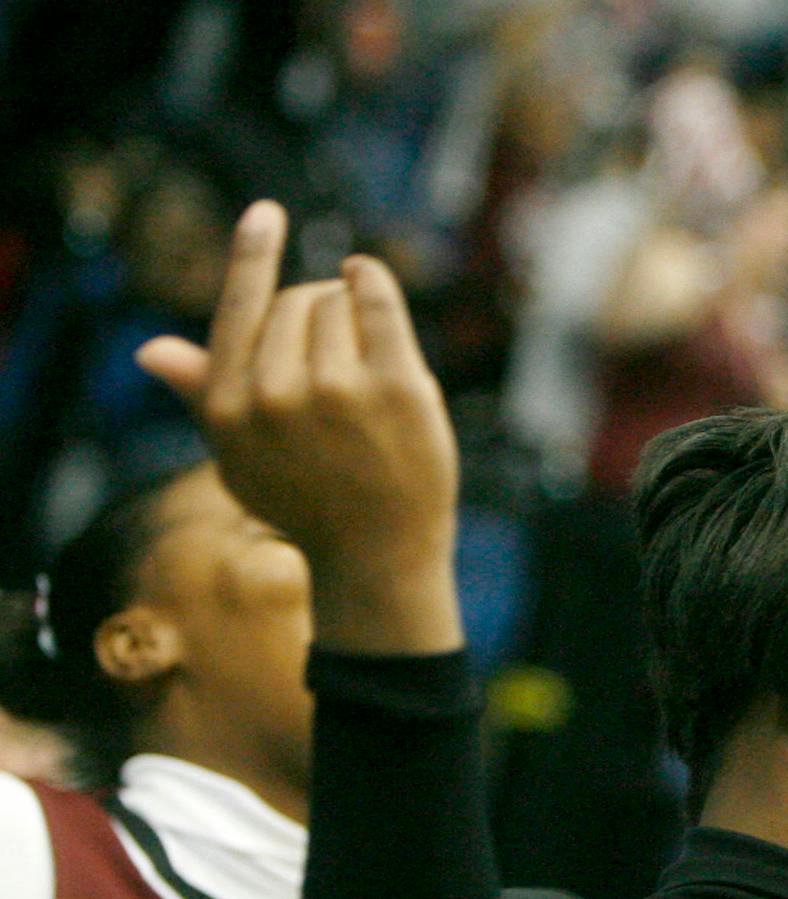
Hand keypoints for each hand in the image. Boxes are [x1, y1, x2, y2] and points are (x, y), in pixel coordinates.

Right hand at [137, 200, 462, 652]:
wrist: (377, 554)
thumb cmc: (306, 499)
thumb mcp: (241, 454)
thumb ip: (203, 394)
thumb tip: (149, 351)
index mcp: (231, 406)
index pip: (237, 309)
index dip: (251, 255)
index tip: (265, 213)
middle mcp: (277, 394)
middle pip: (295, 300)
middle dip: (316, 314)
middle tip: (337, 362)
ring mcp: (338, 390)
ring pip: (339, 301)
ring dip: (351, 317)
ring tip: (361, 370)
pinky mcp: (396, 387)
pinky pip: (379, 301)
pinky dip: (373, 280)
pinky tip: (367, 277)